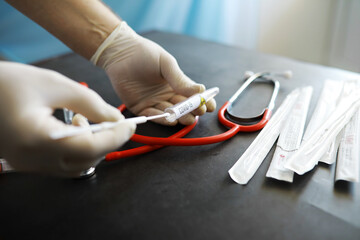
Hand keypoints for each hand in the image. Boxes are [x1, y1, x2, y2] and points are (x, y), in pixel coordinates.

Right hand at [0, 62, 134, 176]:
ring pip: (77, 167)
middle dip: (107, 142)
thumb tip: (116, 118)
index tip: (131, 125)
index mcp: (38, 138)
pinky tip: (74, 129)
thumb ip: (89, 103)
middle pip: (86, 160)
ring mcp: (29, 165)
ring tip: (87, 121)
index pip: (90, 146)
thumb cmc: (8, 83)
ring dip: (93, 147)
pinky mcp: (27, 164)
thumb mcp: (53, 85)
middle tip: (114, 122)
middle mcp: (33, 159)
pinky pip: (64, 165)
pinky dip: (78, 151)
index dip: (116, 137)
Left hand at [91, 22, 215, 125]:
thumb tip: (200, 90)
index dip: (202, 102)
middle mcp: (166, 95)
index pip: (192, 96)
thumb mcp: (166, 64)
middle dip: (191, 111)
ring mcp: (154, 102)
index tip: (209, 106)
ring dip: (178, 117)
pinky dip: (161, 119)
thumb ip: (180, 79)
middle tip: (198, 113)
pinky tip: (169, 119)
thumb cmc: (145, 54)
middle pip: (182, 107)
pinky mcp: (140, 106)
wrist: (120, 52)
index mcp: (176, 84)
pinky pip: (152, 115)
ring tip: (186, 118)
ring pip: (169, 114)